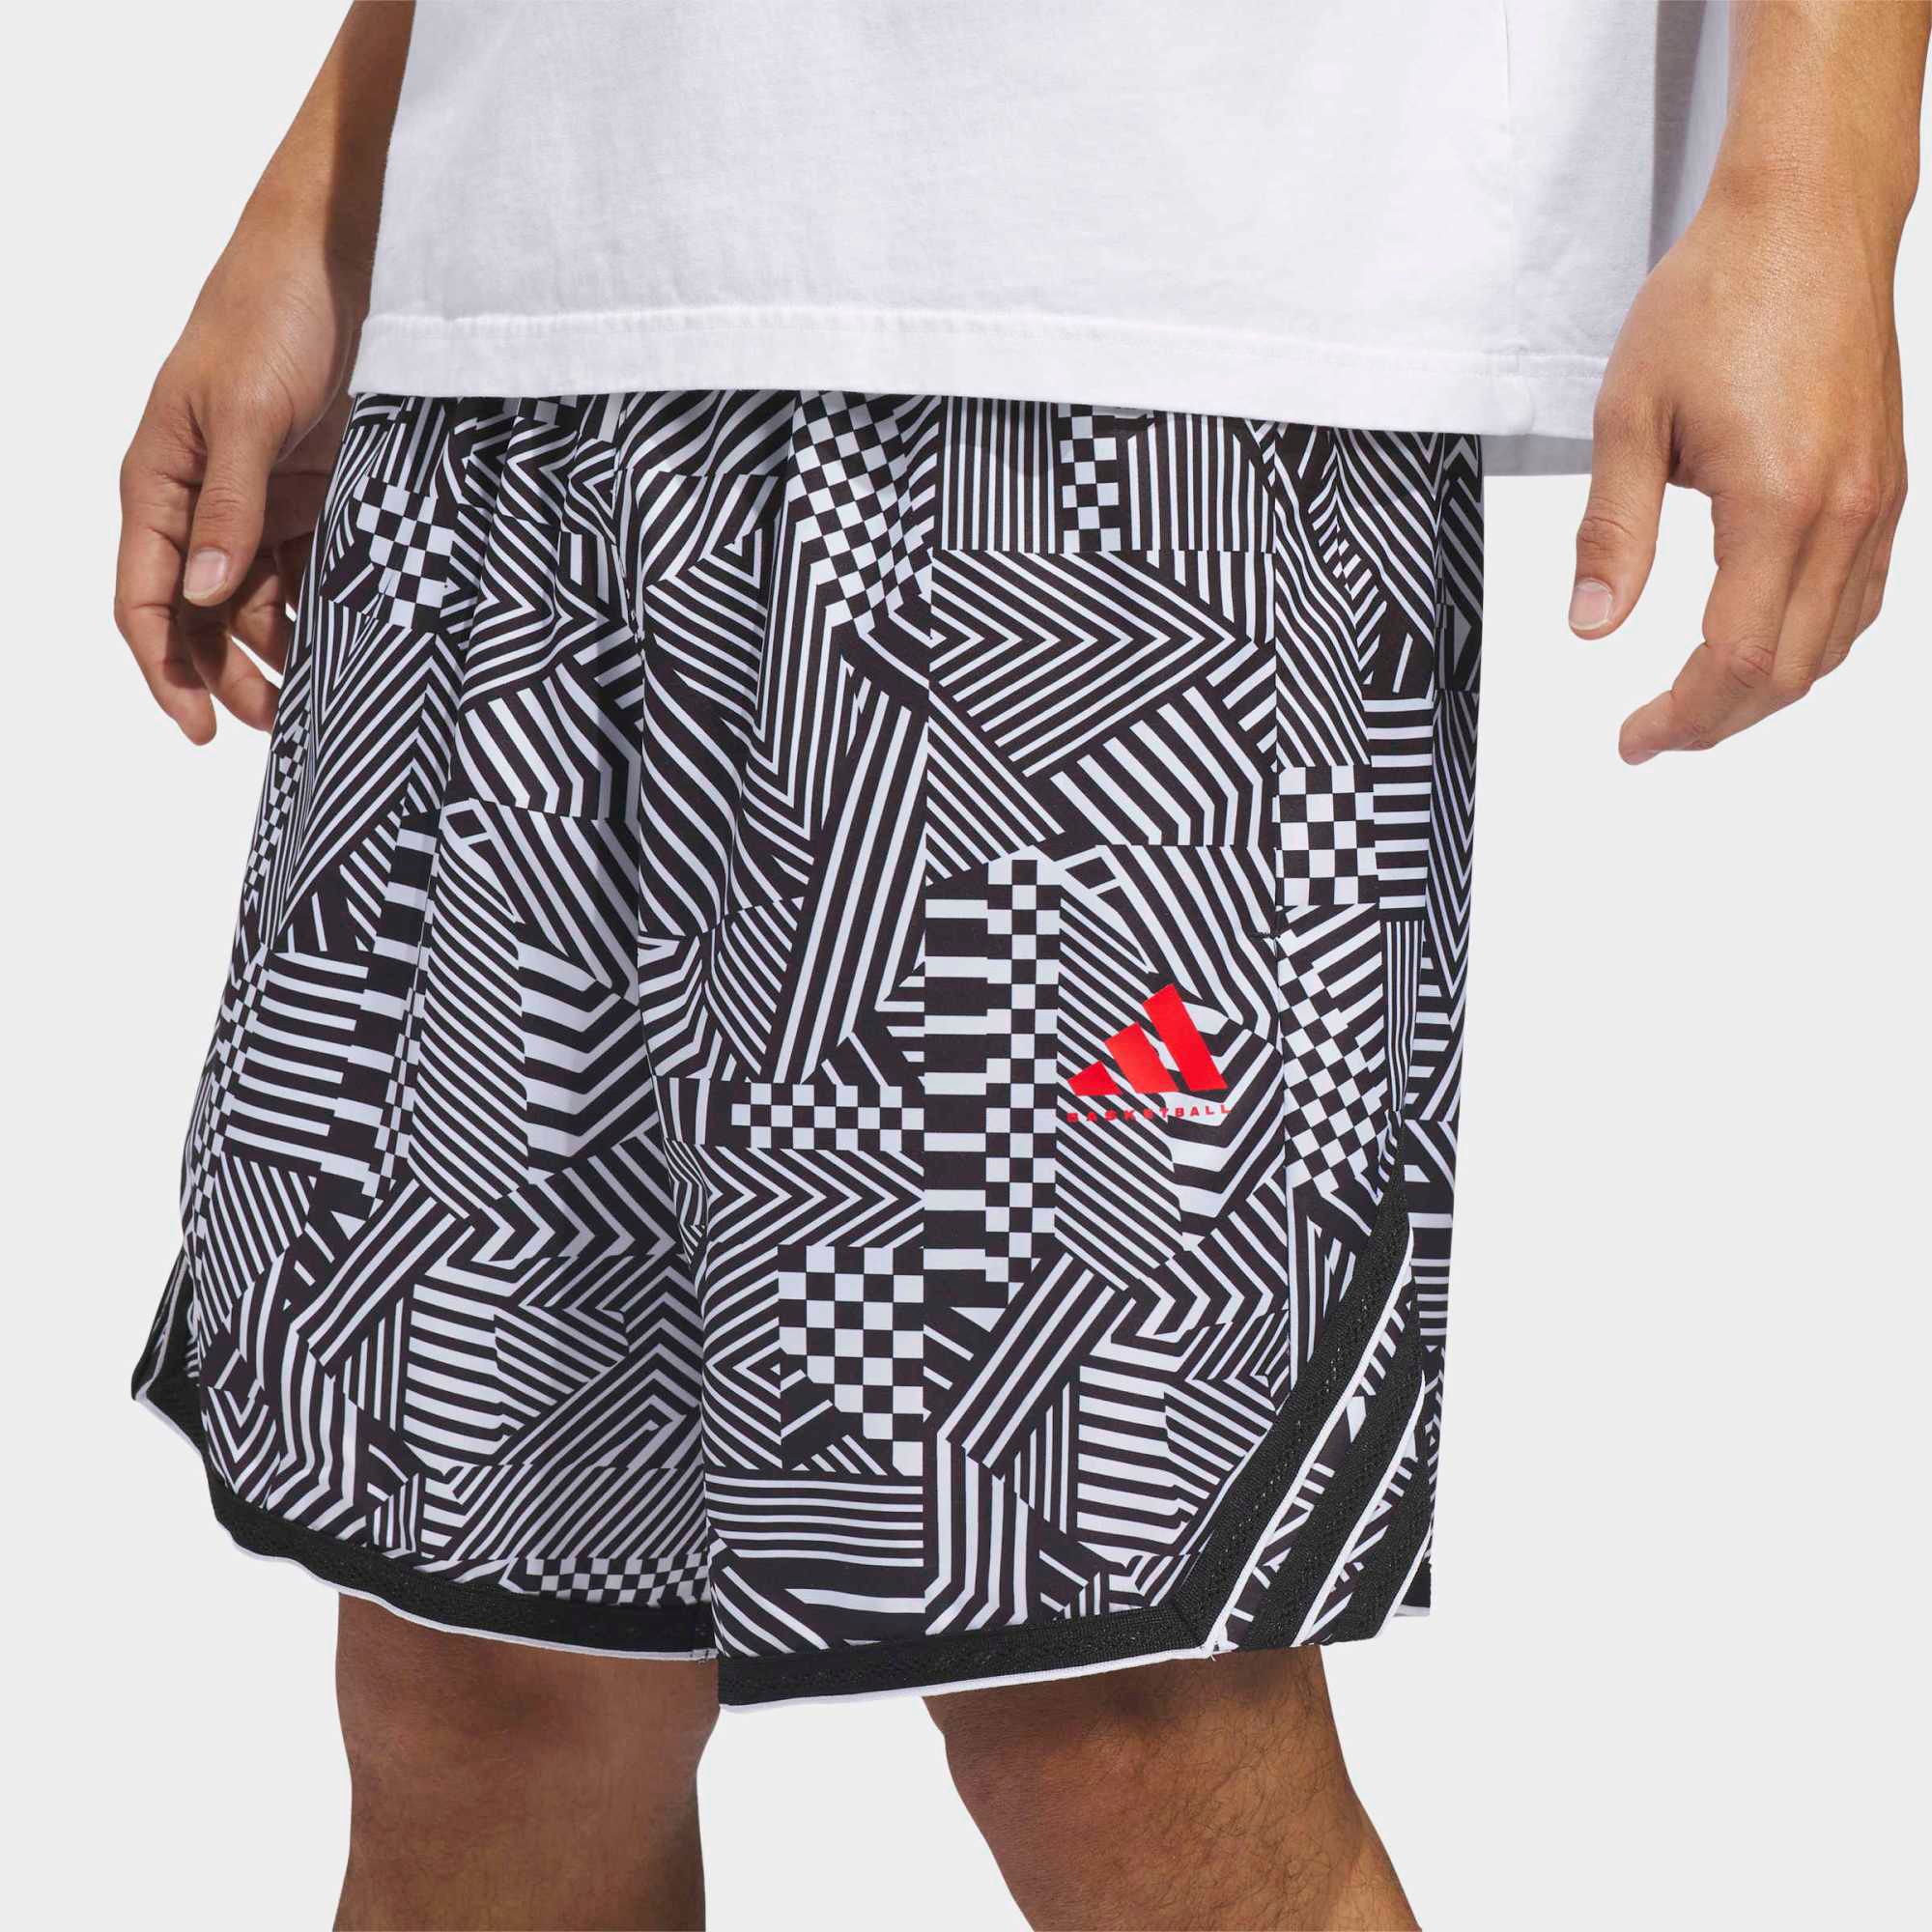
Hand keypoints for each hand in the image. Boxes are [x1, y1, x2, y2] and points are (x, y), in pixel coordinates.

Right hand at [115, 216, 357, 741]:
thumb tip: (203, 595)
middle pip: (199, 614)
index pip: (142, 596)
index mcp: (159, 478)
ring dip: (281, 650)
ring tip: (324, 699)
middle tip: (282, 727)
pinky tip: (351, 645)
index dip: (164, 670)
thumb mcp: (248, 412)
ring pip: (257, 601)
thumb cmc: (273, 312)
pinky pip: (311, 569)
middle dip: (229, 675)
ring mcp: (260, 499)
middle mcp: (202, 499)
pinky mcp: (317, 493)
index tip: (199, 731)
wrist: (343, 258)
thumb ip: (230, 505)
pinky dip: (325, 609)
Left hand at [1570, 175, 1907, 763]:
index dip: (1682, 717)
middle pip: (1791, 672)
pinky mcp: (1888, 483)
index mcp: (1779, 502)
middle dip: (1716, 719)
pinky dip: (1811, 641)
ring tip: (1694, 701)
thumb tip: (1591, 626)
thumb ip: (1612, 532)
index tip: (1632, 738)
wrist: (1807, 217)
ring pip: (1834, 643)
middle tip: (1650, 732)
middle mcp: (1845, 511)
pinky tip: (1761, 643)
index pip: (1737, 660)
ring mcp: (1878, 499)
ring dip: (1764, 689)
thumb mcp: (1629, 417)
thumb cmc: (1717, 296)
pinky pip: (1861, 597)